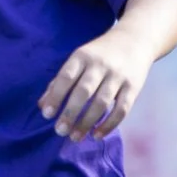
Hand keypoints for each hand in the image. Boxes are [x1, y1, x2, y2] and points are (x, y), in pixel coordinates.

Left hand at [40, 26, 157, 139]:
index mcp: (82, 56)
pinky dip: (109, 125)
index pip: (66, 77)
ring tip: (75, 137)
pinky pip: (121, 109)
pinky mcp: (133, 87)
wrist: (135, 40)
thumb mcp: (78, 60)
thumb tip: (42, 106)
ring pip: (102, 103)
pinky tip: (96, 135)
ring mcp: (118, 76)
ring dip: (87, 122)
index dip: (56, 96)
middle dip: (70, 113)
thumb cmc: (99, 55)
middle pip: (84, 92)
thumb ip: (60, 81)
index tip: (47, 115)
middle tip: (60, 131)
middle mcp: (100, 65)